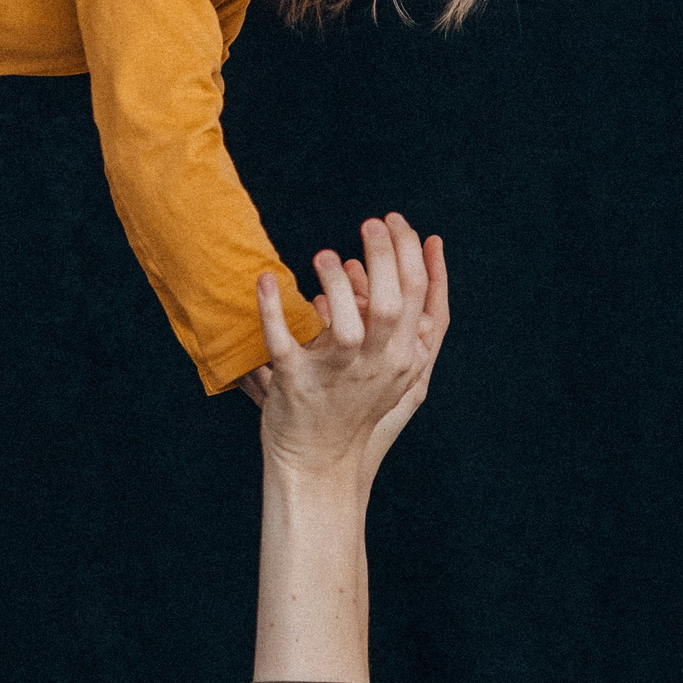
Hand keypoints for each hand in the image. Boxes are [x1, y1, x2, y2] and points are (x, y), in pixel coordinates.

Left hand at [239, 214, 448, 489]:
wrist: (320, 461)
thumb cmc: (354, 403)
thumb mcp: (394, 367)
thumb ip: (404, 322)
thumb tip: (393, 261)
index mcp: (402, 356)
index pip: (418, 295)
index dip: (409, 251)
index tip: (395, 220)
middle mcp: (375, 366)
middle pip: (389, 304)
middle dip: (384, 257)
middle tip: (369, 223)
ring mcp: (336, 376)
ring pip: (346, 329)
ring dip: (335, 286)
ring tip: (323, 254)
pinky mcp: (295, 384)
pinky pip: (282, 345)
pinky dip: (272, 312)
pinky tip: (265, 281)